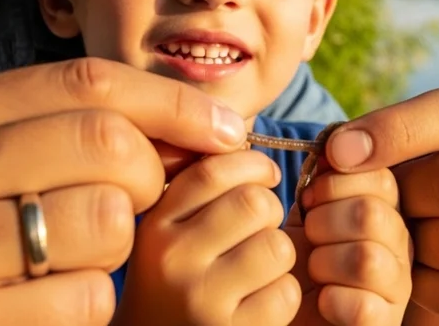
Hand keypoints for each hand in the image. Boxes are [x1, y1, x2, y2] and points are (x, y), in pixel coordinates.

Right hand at [0, 57, 249, 325]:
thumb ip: (55, 132)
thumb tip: (198, 124)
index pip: (83, 82)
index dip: (173, 104)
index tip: (227, 130)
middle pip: (106, 143)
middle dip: (150, 179)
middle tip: (134, 211)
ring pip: (106, 222)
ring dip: (115, 252)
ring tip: (67, 267)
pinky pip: (89, 299)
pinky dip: (89, 310)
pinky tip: (42, 314)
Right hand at [112, 150, 300, 325]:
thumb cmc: (171, 286)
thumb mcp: (165, 235)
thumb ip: (194, 190)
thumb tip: (238, 133)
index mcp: (153, 226)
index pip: (213, 171)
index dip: (253, 164)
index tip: (265, 176)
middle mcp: (170, 260)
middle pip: (254, 203)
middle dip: (270, 212)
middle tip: (259, 229)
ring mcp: (200, 300)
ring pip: (278, 246)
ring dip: (279, 256)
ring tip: (256, 270)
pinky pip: (285, 294)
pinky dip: (281, 297)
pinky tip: (256, 305)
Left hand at [284, 168, 410, 325]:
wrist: (285, 310)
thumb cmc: (298, 255)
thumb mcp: (310, 206)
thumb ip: (328, 173)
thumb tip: (337, 145)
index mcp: (392, 206)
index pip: (381, 175)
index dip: (335, 183)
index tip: (312, 199)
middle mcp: (406, 244)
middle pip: (372, 213)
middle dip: (323, 222)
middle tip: (310, 237)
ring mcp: (401, 288)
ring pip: (367, 259)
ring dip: (323, 263)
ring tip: (315, 271)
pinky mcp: (387, 324)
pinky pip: (364, 307)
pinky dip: (331, 301)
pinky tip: (324, 301)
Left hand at [323, 82, 438, 324]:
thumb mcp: (428, 137)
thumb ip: (386, 135)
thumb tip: (340, 153)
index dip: (394, 131)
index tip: (340, 153)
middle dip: (406, 195)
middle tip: (385, 204)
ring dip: (414, 245)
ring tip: (408, 235)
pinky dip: (425, 287)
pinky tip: (422, 270)